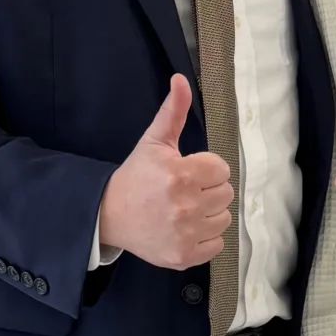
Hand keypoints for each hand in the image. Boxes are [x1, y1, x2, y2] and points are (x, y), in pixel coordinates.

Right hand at [99, 75, 233, 270]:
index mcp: (181, 175)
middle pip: (225, 194)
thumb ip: (173, 111)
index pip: (221, 170)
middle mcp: (185, 206)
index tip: (188, 172)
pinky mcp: (184, 255)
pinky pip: (217, 244)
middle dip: (208, 190)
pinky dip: (205, 238)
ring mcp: (185, 233)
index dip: (206, 169)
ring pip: (224, 219)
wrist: (110, 215)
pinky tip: (186, 228)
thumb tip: (181, 80)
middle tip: (185, 191)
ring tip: (186, 209)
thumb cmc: (136, 176)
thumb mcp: (154, 142)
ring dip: (209, 214)